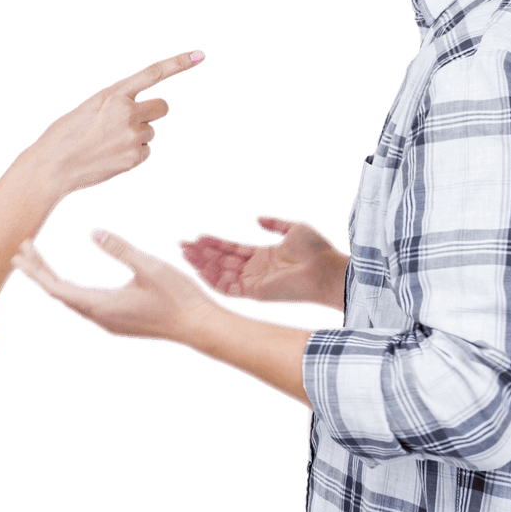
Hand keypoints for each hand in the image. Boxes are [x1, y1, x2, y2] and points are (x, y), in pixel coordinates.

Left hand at [11, 229, 218, 344]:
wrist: (200, 327)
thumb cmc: (178, 296)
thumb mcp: (150, 267)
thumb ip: (121, 249)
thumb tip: (93, 233)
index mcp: (102, 305)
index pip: (57, 287)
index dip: (36, 269)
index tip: (21, 250)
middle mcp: (100, 318)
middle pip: (59, 294)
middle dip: (40, 272)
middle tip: (22, 250)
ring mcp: (109, 323)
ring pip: (71, 301)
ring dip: (54, 281)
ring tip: (40, 264)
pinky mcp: (118, 322)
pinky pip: (84, 305)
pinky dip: (70, 289)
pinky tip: (71, 282)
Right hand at [27, 50, 204, 198]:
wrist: (52, 167)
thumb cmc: (67, 134)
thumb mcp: (90, 107)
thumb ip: (118, 103)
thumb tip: (143, 114)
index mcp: (114, 94)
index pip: (153, 73)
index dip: (179, 63)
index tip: (200, 55)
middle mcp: (127, 112)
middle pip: (162, 107)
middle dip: (153, 112)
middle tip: (131, 120)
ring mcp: (133, 136)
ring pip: (151, 131)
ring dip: (137, 135)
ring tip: (109, 143)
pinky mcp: (135, 158)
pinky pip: (146, 151)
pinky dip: (133, 154)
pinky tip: (112, 156)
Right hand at [176, 214, 347, 309]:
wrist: (328, 270)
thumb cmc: (316, 250)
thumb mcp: (293, 228)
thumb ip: (274, 223)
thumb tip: (257, 218)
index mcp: (263, 255)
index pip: (232, 249)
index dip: (214, 243)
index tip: (196, 236)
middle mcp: (255, 270)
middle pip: (222, 261)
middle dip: (201, 253)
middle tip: (182, 245)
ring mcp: (254, 282)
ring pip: (221, 274)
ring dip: (202, 264)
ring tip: (185, 253)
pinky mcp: (255, 293)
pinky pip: (228, 289)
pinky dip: (213, 281)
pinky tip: (199, 270)